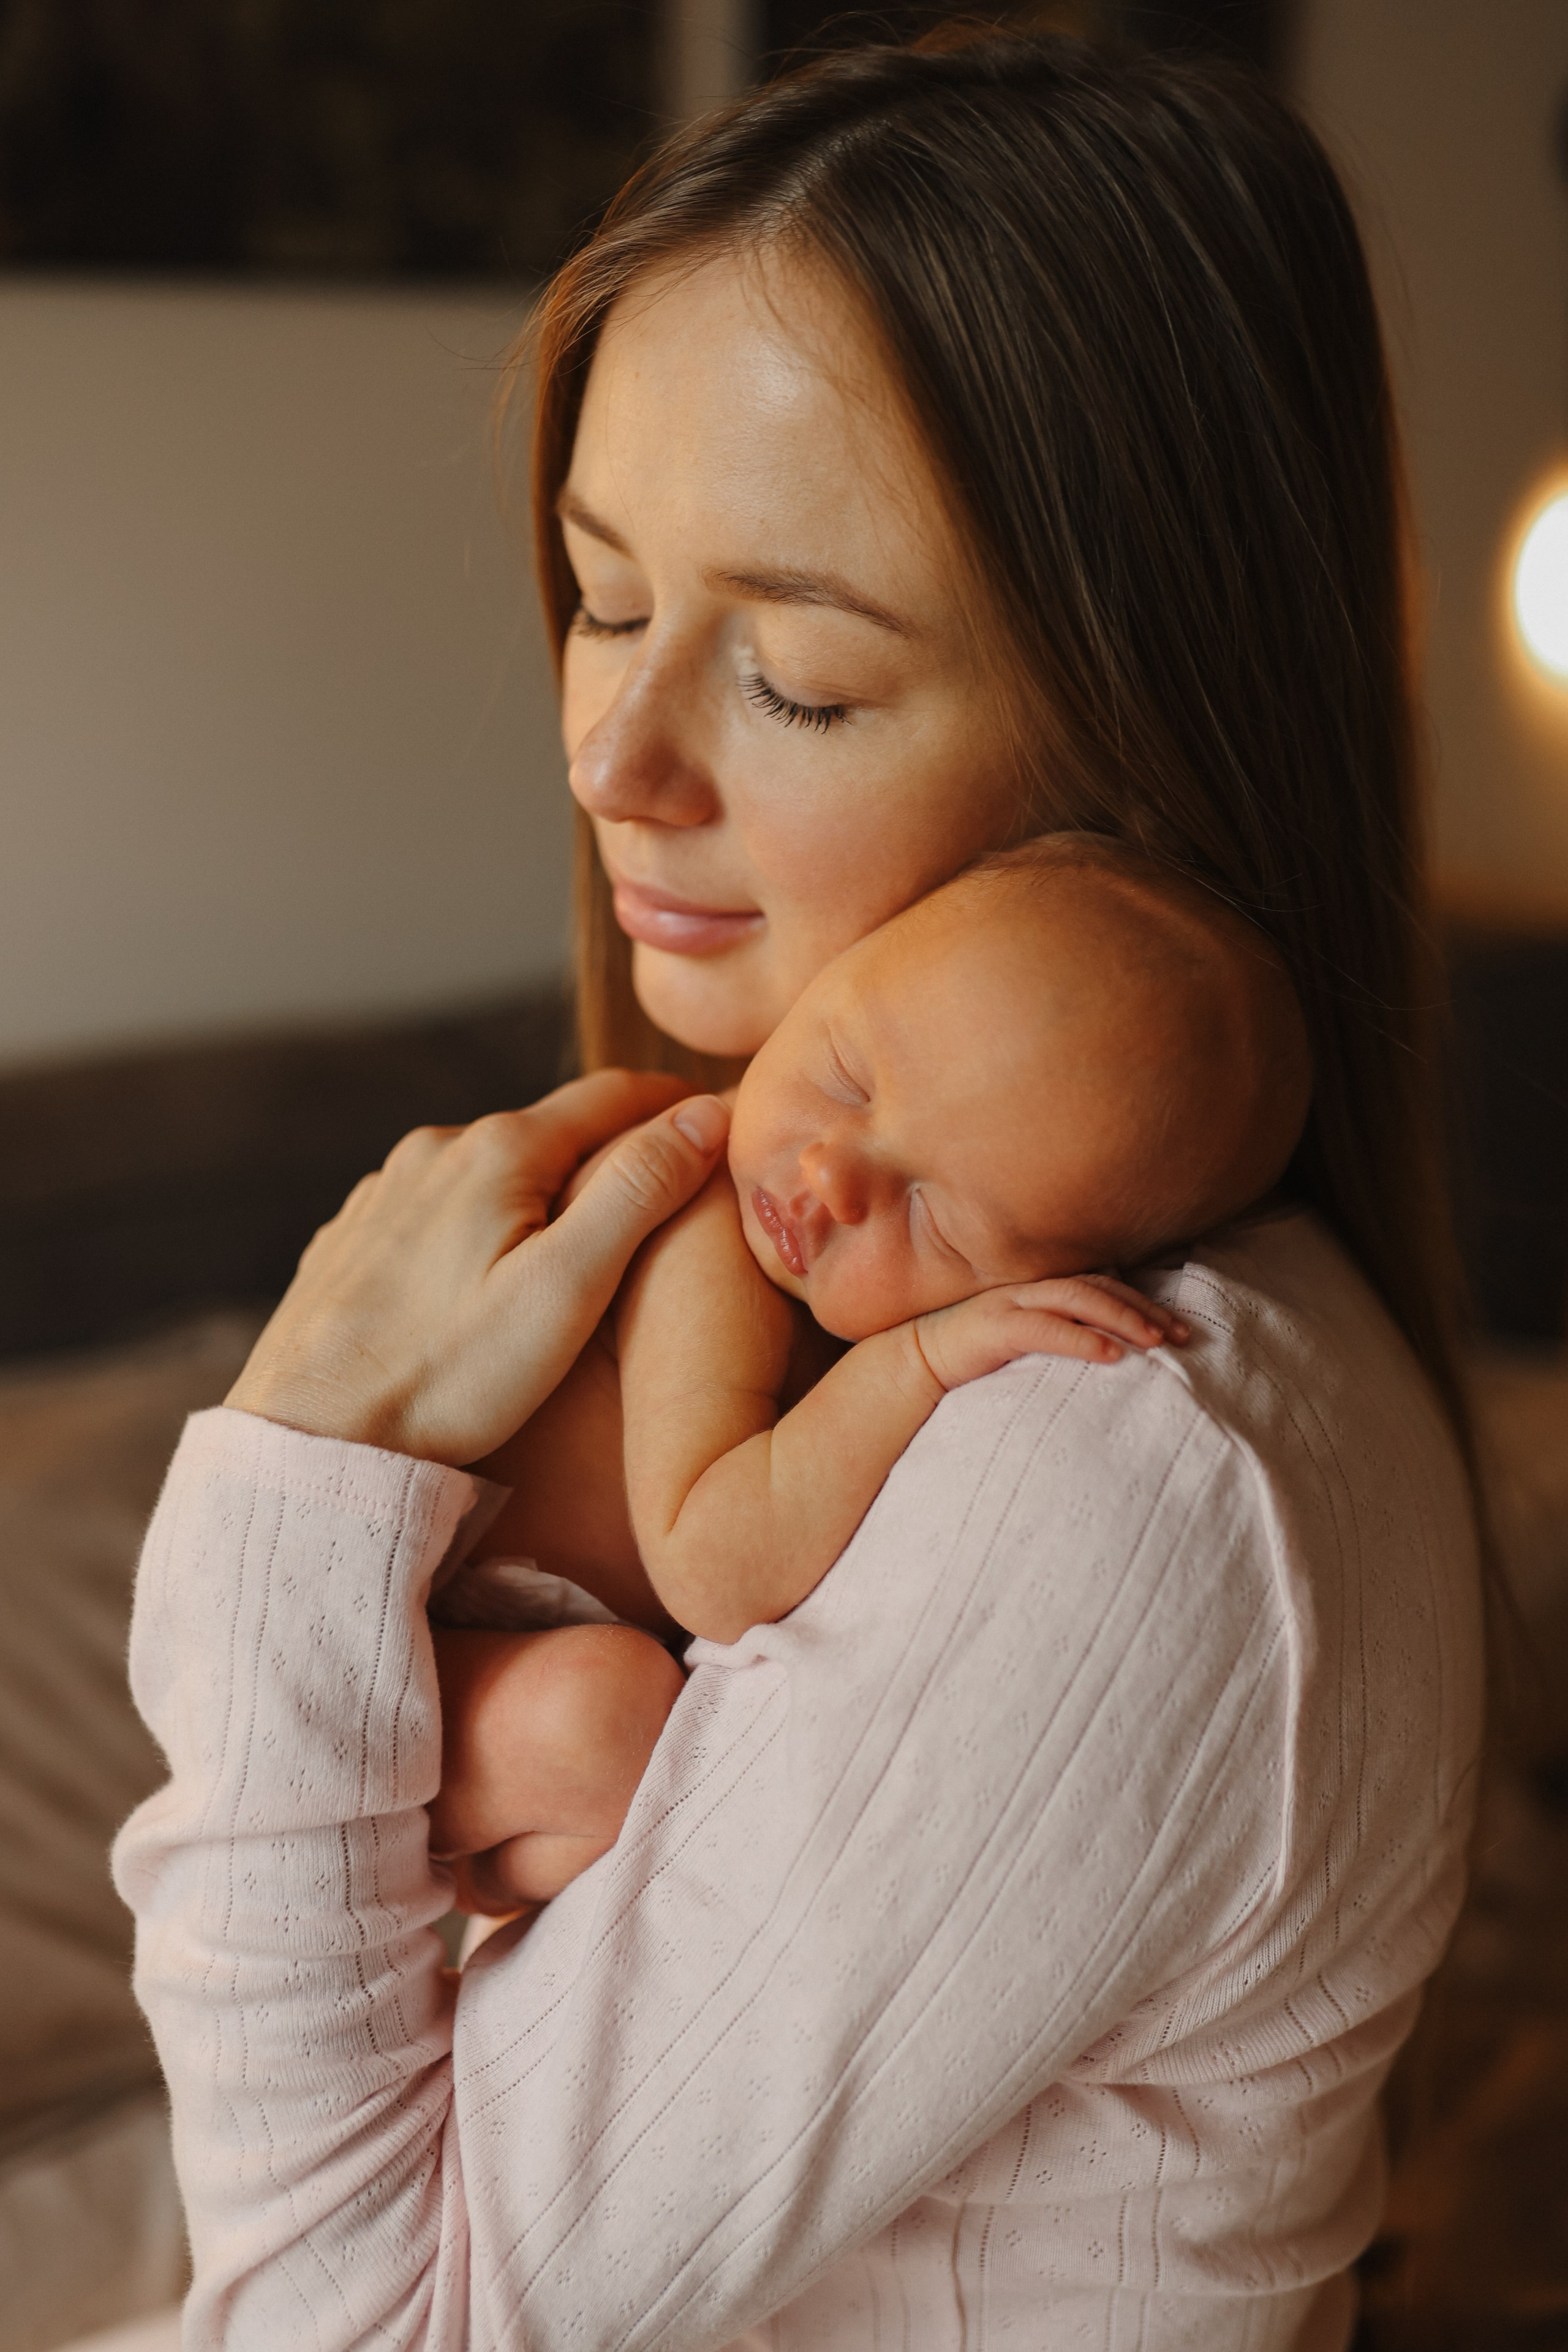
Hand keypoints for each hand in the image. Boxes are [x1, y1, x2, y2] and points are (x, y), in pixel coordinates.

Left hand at [225, 1072, 731, 1464]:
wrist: (308, 1441)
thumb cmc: (447, 1380)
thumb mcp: (567, 1289)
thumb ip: (638, 1192)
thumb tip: (704, 1115)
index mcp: (498, 1152)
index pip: (612, 1095)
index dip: (674, 1103)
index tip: (720, 1116)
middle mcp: (433, 1152)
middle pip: (548, 1131)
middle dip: (607, 1151)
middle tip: (662, 1188)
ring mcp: (382, 1193)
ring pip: (488, 1172)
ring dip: (538, 1191)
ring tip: (577, 1243)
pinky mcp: (351, 1240)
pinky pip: (435, 1211)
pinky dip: (478, 1226)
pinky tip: (486, 1277)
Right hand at [912, 1274, 1188, 1394]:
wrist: (909, 1367)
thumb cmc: (970, 1361)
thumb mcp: (1023, 1345)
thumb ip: (1059, 1336)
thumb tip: (1107, 1350)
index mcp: (1039, 1290)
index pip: (1103, 1286)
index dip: (1143, 1303)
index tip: (1180, 1329)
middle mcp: (1029, 1288)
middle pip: (1098, 1287)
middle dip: (1143, 1309)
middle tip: (1181, 1335)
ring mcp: (1010, 1304)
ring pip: (1077, 1298)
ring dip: (1121, 1317)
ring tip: (1155, 1341)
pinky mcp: (994, 1328)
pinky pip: (1044, 1329)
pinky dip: (1080, 1339)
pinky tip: (1111, 1355)